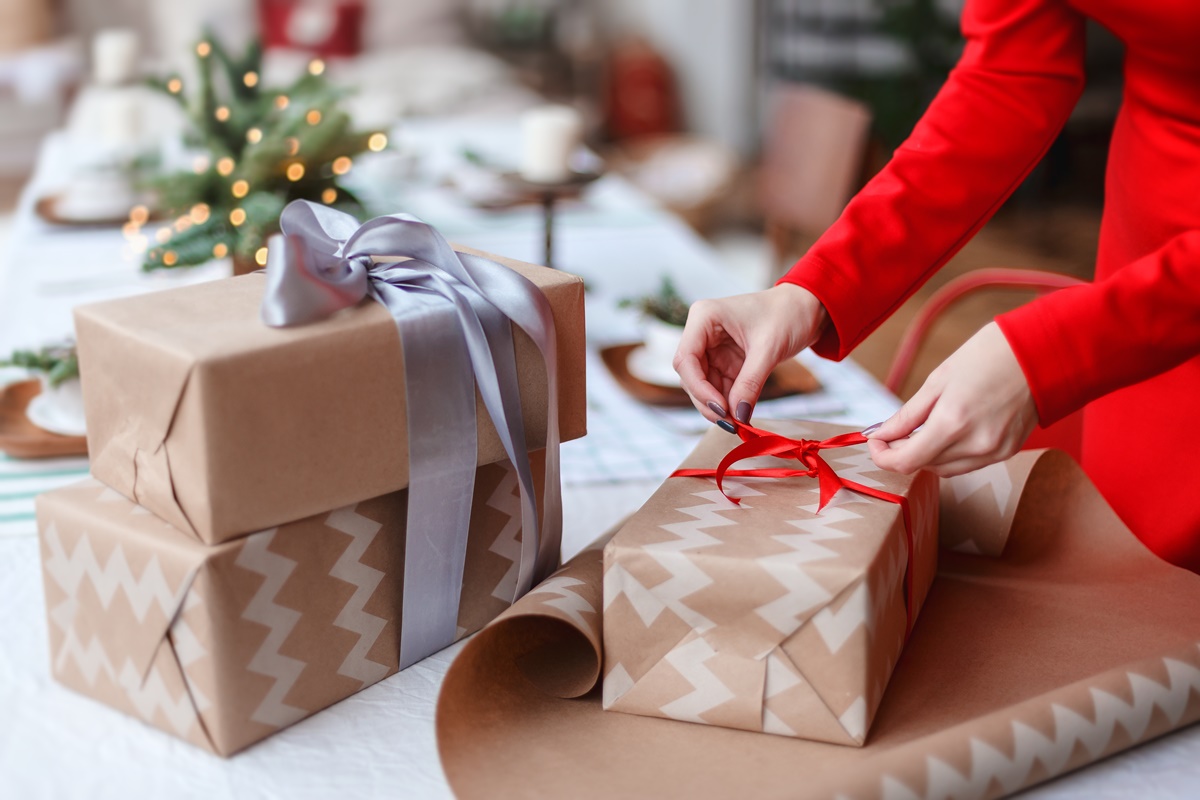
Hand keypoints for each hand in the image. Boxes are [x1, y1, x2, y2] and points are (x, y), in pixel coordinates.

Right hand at [673, 283, 827, 422]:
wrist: (806, 309)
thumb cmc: (788, 314)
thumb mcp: (769, 348)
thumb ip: (751, 382)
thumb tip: (738, 415)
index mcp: (704, 317)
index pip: (686, 359)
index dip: (699, 388)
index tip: (721, 409)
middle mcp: (701, 333)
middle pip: (691, 376)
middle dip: (707, 401)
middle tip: (730, 423)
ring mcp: (711, 349)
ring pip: (702, 386)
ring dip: (717, 406)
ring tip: (737, 423)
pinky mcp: (724, 362)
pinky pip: (719, 388)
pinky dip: (728, 403)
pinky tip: (741, 415)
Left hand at [866, 321, 1037, 476]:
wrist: (1041, 351)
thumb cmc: (988, 355)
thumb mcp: (938, 380)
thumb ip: (907, 415)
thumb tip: (881, 434)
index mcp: (952, 423)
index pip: (905, 462)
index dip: (882, 455)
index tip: (875, 440)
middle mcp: (975, 444)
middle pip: (923, 466)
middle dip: (903, 451)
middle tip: (895, 431)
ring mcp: (995, 452)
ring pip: (945, 469)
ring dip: (927, 455)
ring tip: (923, 428)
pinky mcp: (1008, 451)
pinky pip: (968, 464)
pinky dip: (951, 454)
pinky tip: (950, 431)